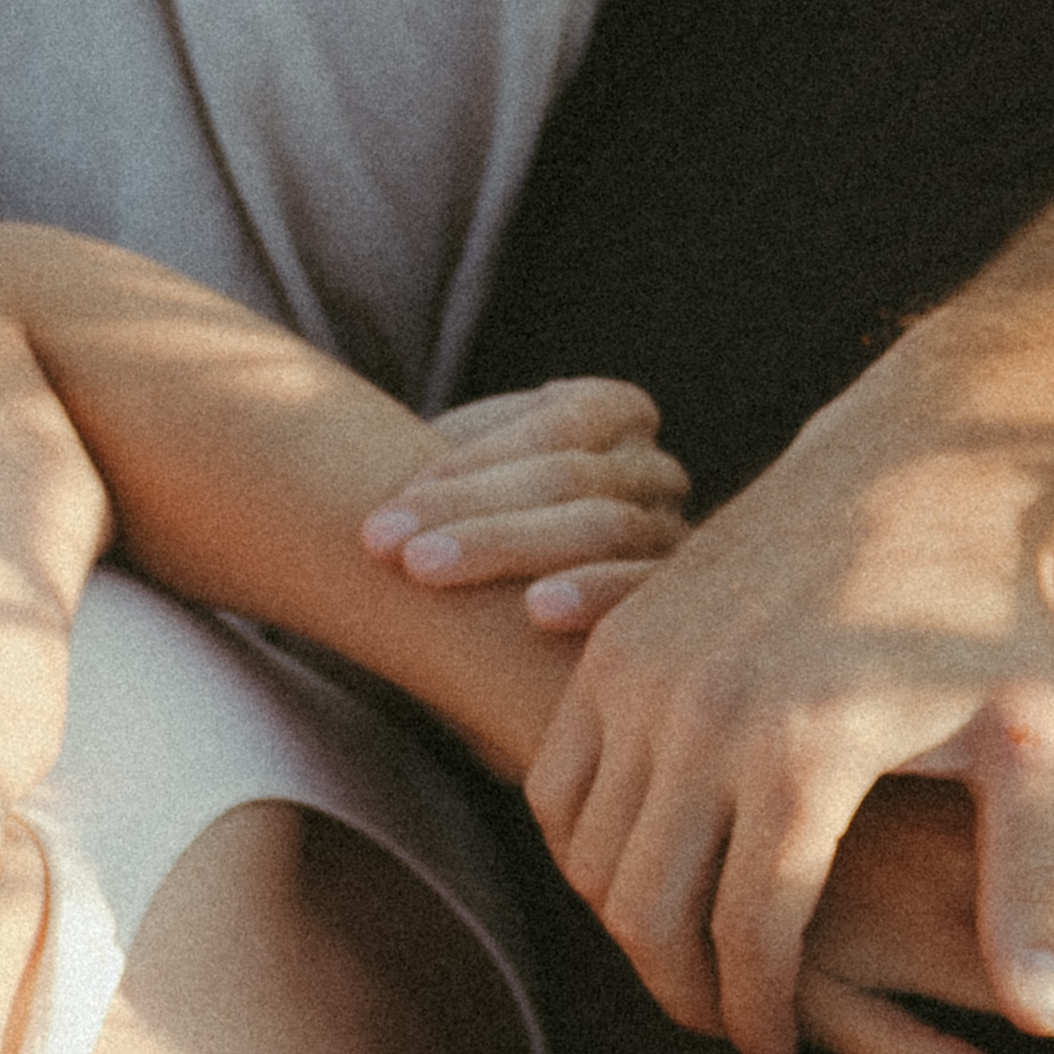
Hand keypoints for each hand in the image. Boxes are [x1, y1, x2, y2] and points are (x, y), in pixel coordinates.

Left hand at [353, 373, 684, 600]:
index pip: (556, 423)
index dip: (471, 462)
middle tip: (386, 549)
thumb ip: (444, 467)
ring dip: (511, 548)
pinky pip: (647, 594)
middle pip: (573, 477)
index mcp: (613, 415)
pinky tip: (536, 614)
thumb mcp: (464, 488)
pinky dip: (593, 595)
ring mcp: (676, 536)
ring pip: (605, 528)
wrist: (535, 638)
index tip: (385, 513)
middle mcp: (655, 470)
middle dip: (470, 510)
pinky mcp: (680, 606)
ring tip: (431, 575)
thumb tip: (373, 490)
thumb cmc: (481, 542)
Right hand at [515, 413, 1053, 1053]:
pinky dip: (588, 850)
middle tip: (731, 1029)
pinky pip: (559, 783)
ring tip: (696, 961)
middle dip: (685, 992)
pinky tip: (650, 879)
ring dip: (631, 926)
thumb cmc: (992, 615)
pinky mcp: (614, 641)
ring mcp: (642, 667)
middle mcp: (701, 708)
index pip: (749, 936)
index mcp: (805, 748)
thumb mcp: (1037, 751)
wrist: (922, 463)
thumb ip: (1032, 891)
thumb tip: (1045, 1025)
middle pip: (647, 909)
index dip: (761, 1018)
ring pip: (590, 855)